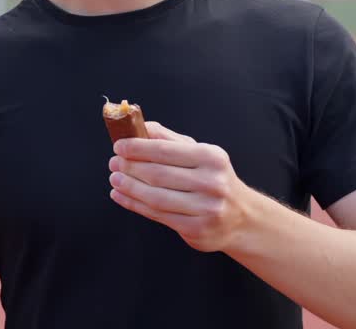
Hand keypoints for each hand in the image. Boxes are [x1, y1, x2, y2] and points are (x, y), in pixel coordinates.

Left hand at [109, 121, 255, 252]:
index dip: (138, 148)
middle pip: (158, 174)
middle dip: (130, 167)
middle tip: (113, 163)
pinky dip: (135, 205)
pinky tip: (122, 196)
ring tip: (115, 179)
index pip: (166, 150)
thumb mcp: (200, 154)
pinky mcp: (196, 229)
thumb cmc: (215, 179)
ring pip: (156, 197)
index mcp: (211, 157)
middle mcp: (211, 182)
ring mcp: (205, 208)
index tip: (119, 146)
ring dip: (130, 187)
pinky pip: (158, 216)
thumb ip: (170, 140)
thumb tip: (142, 125)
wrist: (241, 218)